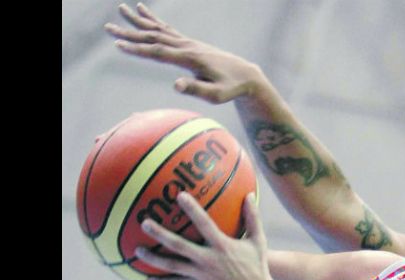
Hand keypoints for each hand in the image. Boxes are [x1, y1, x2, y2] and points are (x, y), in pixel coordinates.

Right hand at [105, 3, 263, 103]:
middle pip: (154, 38)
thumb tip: (175, 85)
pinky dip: (153, 20)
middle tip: (108, 28)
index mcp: (190, 58)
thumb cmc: (231, 88)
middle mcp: (187, 46)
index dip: (138, 49)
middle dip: (130, 34)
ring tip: (121, 9)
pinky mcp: (190, 43)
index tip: (118, 45)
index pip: (158, 52)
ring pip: (159, 30)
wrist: (246, 75)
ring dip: (138, 21)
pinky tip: (142, 10)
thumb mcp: (216, 95)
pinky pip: (168, 29)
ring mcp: (188, 42)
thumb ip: (196, 89)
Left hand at [135, 191, 277, 279]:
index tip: (179, 196)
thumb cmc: (257, 266)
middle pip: (179, 245)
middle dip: (160, 234)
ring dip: (153, 258)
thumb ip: (252, 217)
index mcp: (222, 245)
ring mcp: (201, 274)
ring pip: (172, 265)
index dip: (192, 209)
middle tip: (144, 222)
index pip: (204, 223)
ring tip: (137, 249)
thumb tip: (250, 194)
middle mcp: (208, 259)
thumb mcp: (258, 240)